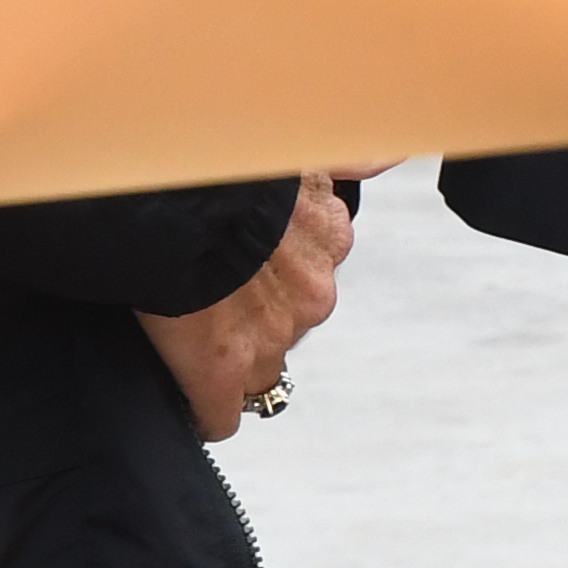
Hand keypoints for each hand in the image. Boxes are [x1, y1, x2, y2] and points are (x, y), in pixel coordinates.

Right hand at [140, 174, 351, 443]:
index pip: (315, 275)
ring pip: (260, 368)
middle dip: (262, 319)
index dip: (280, 279)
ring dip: (237, 361)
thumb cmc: (229, 171)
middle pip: (290, 324)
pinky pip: (223, 413)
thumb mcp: (299, 154)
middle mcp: (313, 293)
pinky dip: (208, 411)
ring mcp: (270, 337)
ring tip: (199, 347)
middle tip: (220, 303)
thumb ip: (346, 159)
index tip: (256, 277)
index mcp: (329, 238)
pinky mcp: (222, 372)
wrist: (180, 202)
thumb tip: (387, 156)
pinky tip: (194, 403)